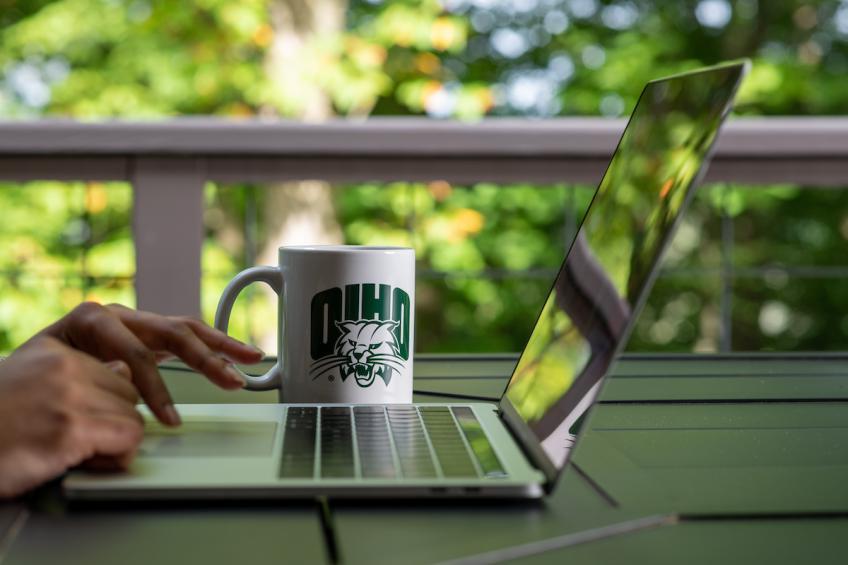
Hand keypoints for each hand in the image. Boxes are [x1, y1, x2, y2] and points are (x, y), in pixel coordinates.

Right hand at [0, 336, 142, 498]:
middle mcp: (66, 367)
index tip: (88, 424)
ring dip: (114, 442)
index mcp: (55, 352)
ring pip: (133, 418)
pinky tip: (85, 464)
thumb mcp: (30, 383)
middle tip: (84, 443)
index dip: (108, 405)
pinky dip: (115, 457)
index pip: (119, 373)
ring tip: (79, 454)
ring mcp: (70, 396)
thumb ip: (76, 376)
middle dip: (114, 422)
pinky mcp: (71, 429)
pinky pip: (128, 439)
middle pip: (129, 395)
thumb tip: (124, 371)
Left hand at [37, 302, 263, 426]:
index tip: (169, 419)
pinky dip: (211, 347)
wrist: (15, 384)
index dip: (156, 388)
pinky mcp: (144, 337)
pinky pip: (184, 337)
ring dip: (220, 346)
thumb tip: (126, 378)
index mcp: (92, 321)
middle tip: (232, 380)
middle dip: (206, 358)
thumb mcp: (50, 375)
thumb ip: (90, 373)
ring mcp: (133, 325)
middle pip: (172, 331)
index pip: (136, 354)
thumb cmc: (30, 384)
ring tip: (250, 358)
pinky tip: (232, 355)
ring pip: (185, 329)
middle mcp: (117, 316)